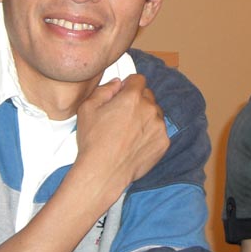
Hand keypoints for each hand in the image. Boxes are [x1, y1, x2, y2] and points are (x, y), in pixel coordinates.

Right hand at [73, 74, 168, 201]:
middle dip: (137, 101)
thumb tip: (116, 84)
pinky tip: (135, 142)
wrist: (104, 171)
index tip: (123, 93)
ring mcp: (159, 126)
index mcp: (132, 98)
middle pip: (148, 96)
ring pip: (155, 114)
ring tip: (128, 132)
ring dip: (145, 117)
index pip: (138, 79)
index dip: (129, 85)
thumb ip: (104, 90)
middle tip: (123, 115)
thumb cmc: (94, 142)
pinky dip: (150, 134)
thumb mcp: (87, 108)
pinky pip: (159, 131)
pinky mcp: (163, 142)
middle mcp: (149, 109)